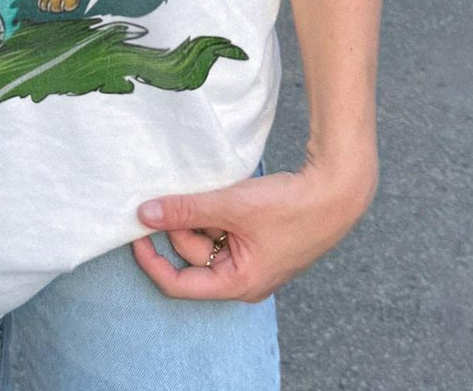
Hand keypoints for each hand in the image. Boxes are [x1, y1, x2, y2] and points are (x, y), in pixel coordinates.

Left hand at [131, 156, 377, 301]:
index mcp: (238, 284)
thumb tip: (144, 214)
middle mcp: (243, 277)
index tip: (135, 232)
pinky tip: (221, 191)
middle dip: (183, 223)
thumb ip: (185, 210)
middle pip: (193, 254)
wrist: (336, 191)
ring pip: (207, 237)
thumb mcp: (231, 206)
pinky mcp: (257, 238)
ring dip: (200, 213)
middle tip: (181, 193)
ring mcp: (251, 257)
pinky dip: (215, 209)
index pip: (179, 284)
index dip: (151, 259)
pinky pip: (222, 226)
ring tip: (211, 189)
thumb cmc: (291, 207)